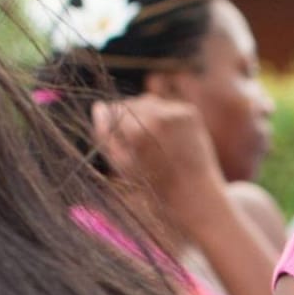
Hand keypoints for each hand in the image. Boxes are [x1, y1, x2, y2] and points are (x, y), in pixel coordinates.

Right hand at [92, 95, 222, 206]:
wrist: (195, 192)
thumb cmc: (153, 184)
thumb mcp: (121, 164)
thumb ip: (105, 134)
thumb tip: (98, 107)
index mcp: (136, 131)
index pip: (111, 110)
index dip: (110, 125)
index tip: (117, 141)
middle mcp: (157, 116)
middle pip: (129, 103)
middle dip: (128, 118)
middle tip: (137, 144)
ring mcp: (176, 112)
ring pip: (148, 102)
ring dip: (145, 116)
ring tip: (153, 142)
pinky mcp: (190, 112)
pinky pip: (167, 107)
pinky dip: (164, 118)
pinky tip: (169, 139)